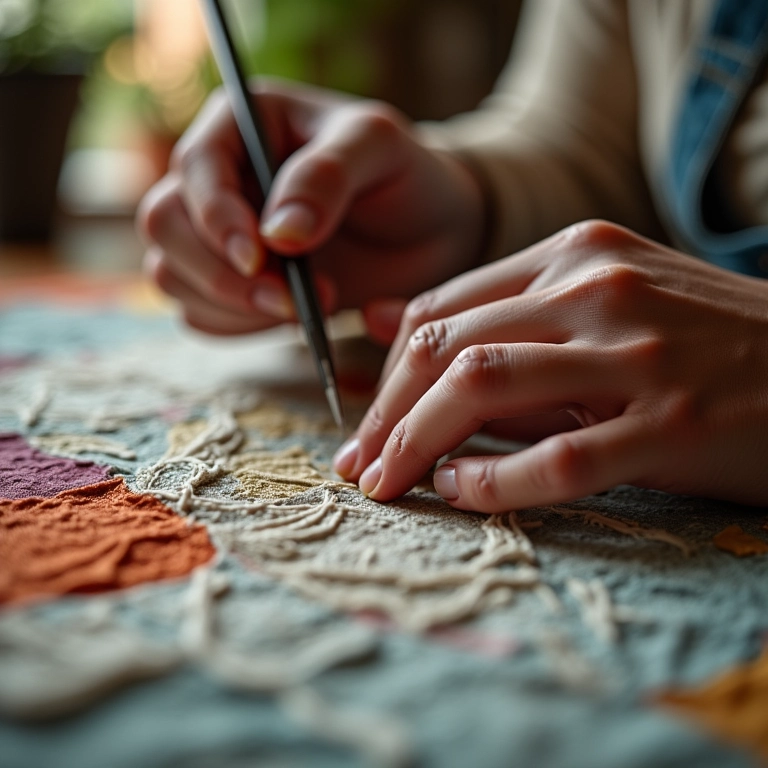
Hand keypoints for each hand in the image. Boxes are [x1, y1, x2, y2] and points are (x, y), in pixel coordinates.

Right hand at [136, 79, 483, 338]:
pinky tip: (289, 320)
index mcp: (240, 124)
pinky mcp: (230, 282)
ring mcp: (216, 235)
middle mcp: (216, 178)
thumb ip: (326, 177)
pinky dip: (236, 328)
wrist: (426, 233)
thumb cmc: (403, 175)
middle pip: (164, 224)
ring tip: (302, 310)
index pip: (195, 166)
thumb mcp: (379, 149)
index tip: (260, 258)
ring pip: (172, 274)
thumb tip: (277, 234)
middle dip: (220, 273)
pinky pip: (198, 314)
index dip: (217, 217)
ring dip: (231, 306)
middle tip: (288, 300)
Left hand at [333, 220, 767, 511]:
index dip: (384, 372)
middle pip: (443, 347)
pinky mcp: (671, 422)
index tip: (364, 423)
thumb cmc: (702, 343)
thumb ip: (500, 316)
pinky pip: (555, 459)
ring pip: (480, 388)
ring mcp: (636, 352)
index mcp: (573, 255)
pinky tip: (460, 495)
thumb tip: (384, 323)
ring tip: (387, 485)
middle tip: (357, 466)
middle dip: (382, 413)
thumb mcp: (600, 305)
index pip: (440, 311)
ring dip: (414, 443)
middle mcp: (596, 288)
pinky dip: (492, 482)